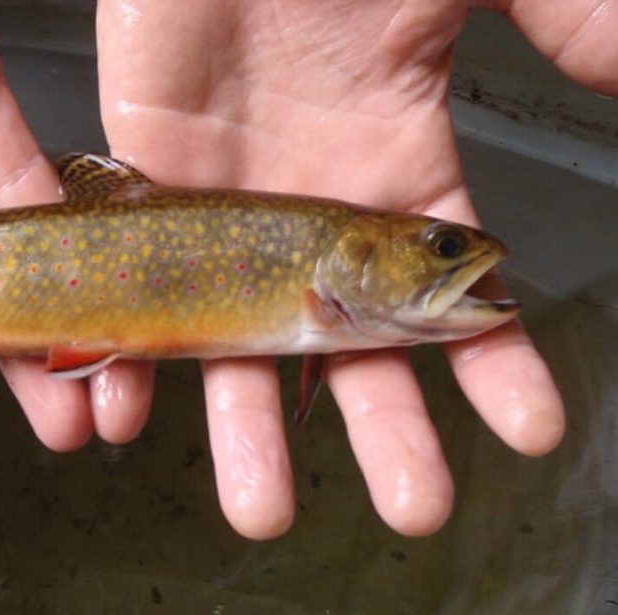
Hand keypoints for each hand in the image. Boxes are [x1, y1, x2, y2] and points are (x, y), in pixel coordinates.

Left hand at [96, 0, 614, 537]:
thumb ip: (567, 21)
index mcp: (394, 168)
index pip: (452, 290)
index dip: (492, 360)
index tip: (525, 428)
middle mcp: (313, 207)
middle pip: (348, 344)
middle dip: (380, 426)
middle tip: (410, 504)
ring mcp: (228, 207)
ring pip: (237, 339)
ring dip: (246, 428)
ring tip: (261, 503)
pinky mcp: (146, 188)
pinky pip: (136, 290)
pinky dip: (129, 356)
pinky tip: (131, 416)